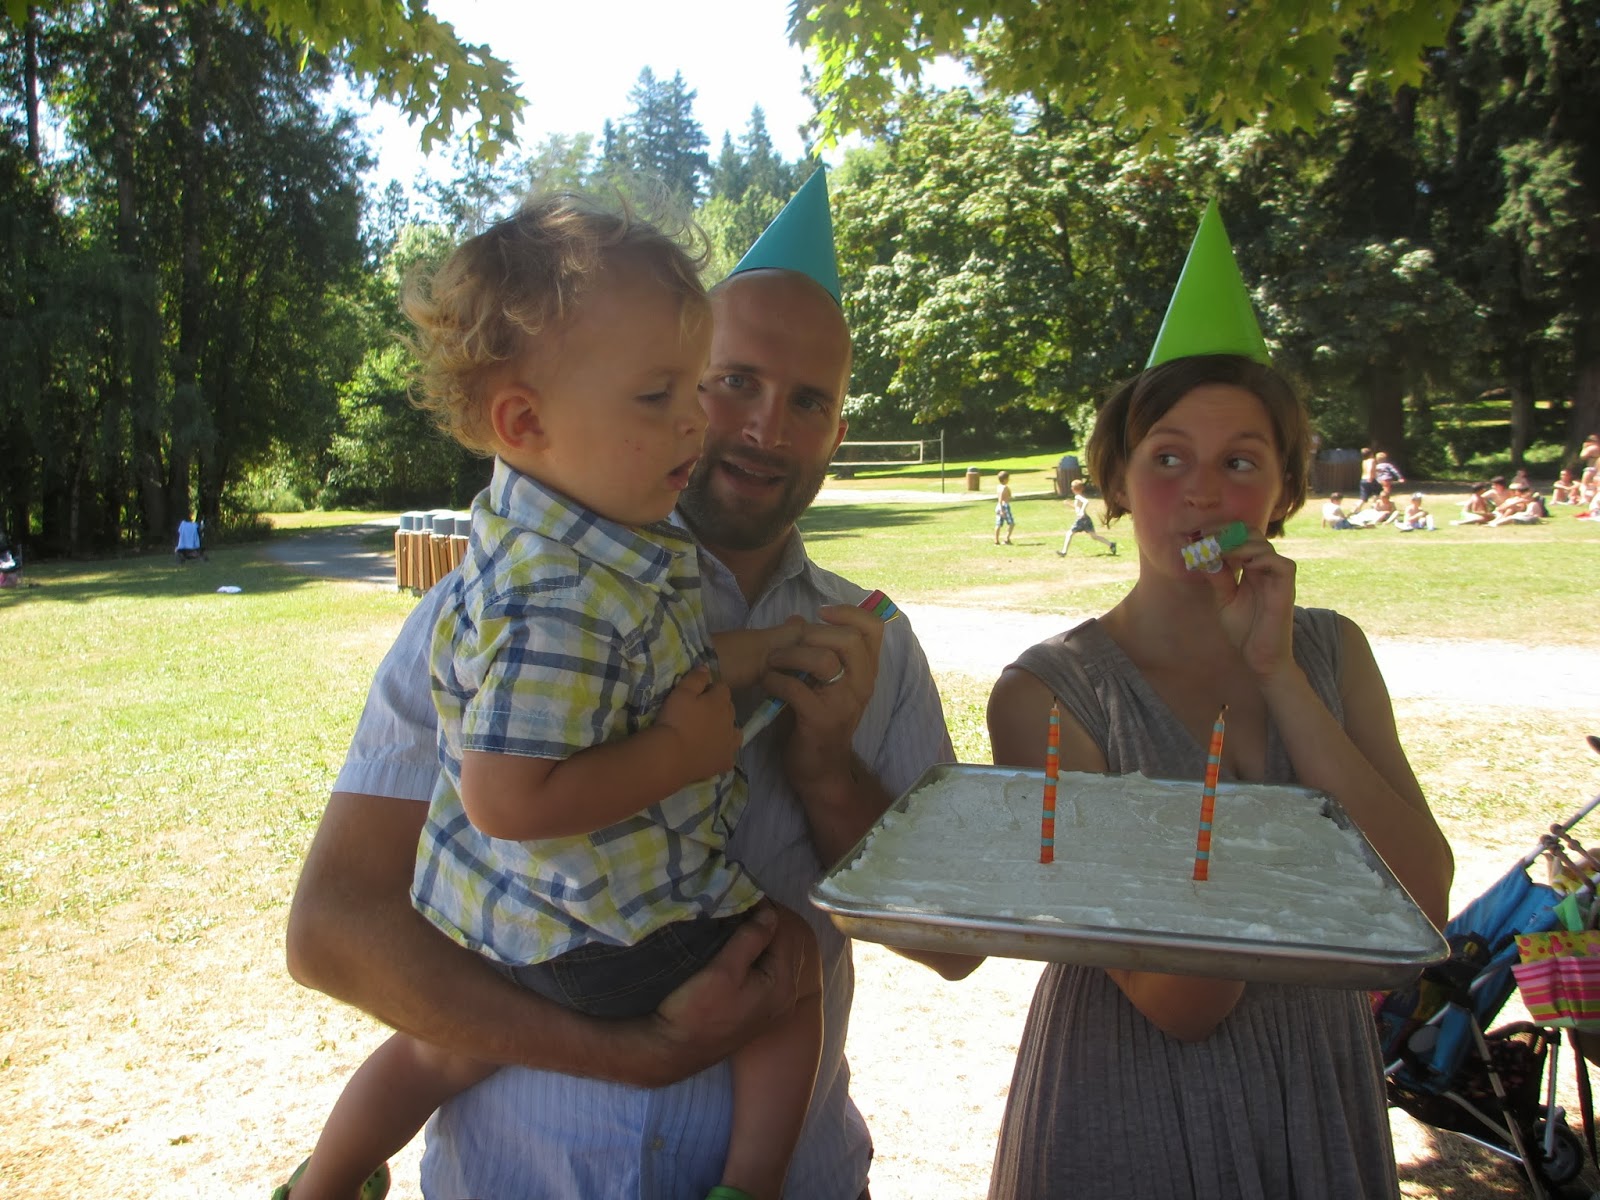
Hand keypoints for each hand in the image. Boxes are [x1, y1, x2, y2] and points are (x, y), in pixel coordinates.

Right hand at [644, 903, 799, 1084]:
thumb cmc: (697, 1010)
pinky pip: (771, 971)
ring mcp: (775, 1006)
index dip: (766, 909)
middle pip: (787, 945)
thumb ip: (751, 938)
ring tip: (739, 919)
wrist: (675, 1052)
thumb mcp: (724, 969)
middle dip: (769, 921)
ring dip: (765, 937)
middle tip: (742, 902)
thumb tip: (770, 911)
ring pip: (779, 957)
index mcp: (782, 985)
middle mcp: (787, 997)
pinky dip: (761, 953)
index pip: (785, 933)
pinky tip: (740, 944)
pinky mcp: (760, 1010)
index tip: (744, 892)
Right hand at [656, 665, 739, 781]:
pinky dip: (722, 751)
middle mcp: (730, 721)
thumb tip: (707, 668)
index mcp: (720, 702)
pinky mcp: (725, 762)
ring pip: (734, 731)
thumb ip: (695, 678)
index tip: (698, 694)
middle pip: (729, 709)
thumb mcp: (681, 693)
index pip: (723, 688)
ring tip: (708, 733)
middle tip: (699, 713)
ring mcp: (730, 744)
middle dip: (719, 707)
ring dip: (725, 729)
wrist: (671, 756)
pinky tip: (711, 753)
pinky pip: (729, 754)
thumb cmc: (675, 720)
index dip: (711, 689)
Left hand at [763, 602, 883, 793]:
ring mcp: (843, 703)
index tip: (821, 612)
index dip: (849, 612)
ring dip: (790, 654)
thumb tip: (798, 618)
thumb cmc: (819, 720)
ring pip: (825, 660)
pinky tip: (767, 682)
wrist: (820, 769)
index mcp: (866, 671)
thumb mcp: (824, 683)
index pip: (873, 628)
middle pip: (850, 639)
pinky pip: (796, 688)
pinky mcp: (820, 720)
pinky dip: (775, 680)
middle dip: (813, 633)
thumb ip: (816, 651)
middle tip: (789, 643)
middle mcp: (862, 685)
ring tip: (773, 661)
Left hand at [1205, 529, 1296, 678]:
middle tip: (1204, 537)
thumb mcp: (1224, 599)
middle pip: (1252, 535)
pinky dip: (1261, 559)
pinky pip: (1281, 564)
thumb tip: (1202, 554)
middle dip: (1226, 533)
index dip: (1221, 532)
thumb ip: (1218, 577)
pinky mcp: (1287, 588)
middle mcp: (1266, 569)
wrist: (1260, 658)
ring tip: (1216, 551)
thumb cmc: (1245, 630)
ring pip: (1264, 546)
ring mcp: (1277, 577)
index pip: (1241, 538)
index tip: (1197, 534)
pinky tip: (1242, 566)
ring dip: (1238, 545)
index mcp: (1252, 569)